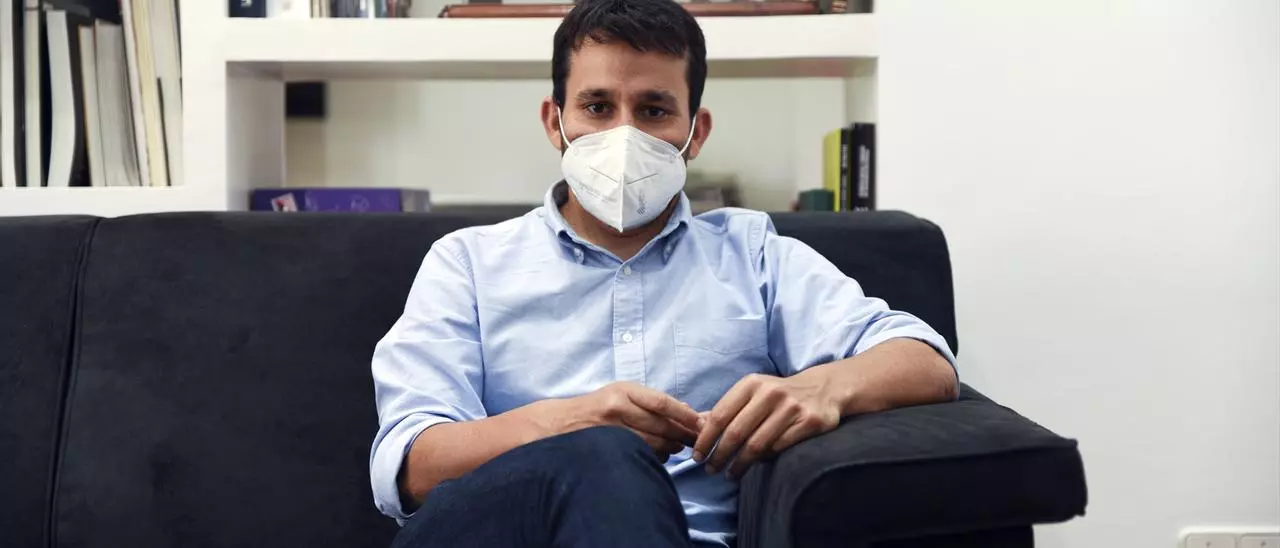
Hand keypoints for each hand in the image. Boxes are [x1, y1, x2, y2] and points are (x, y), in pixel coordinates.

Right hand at [558, 382, 702, 457]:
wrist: (560, 424)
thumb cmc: (598, 407)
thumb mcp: (621, 393)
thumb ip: (651, 401)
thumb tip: (688, 411)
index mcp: (624, 390)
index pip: (662, 402)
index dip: (685, 415)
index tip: (701, 423)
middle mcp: (617, 407)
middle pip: (660, 425)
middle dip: (683, 434)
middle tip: (698, 440)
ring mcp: (611, 429)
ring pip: (652, 443)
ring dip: (671, 447)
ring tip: (680, 448)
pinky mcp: (608, 446)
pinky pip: (640, 454)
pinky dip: (655, 456)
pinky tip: (660, 456)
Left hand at [693, 373, 840, 478]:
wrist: (823, 389)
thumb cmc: (778, 395)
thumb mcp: (752, 393)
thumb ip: (726, 409)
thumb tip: (696, 426)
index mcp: (751, 384)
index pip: (720, 415)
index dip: (705, 438)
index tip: (697, 455)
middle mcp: (770, 393)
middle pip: (736, 433)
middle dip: (719, 455)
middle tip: (710, 470)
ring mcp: (791, 408)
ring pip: (757, 445)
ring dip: (739, 464)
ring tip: (729, 474)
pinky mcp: (809, 422)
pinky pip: (778, 448)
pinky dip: (764, 460)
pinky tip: (755, 466)